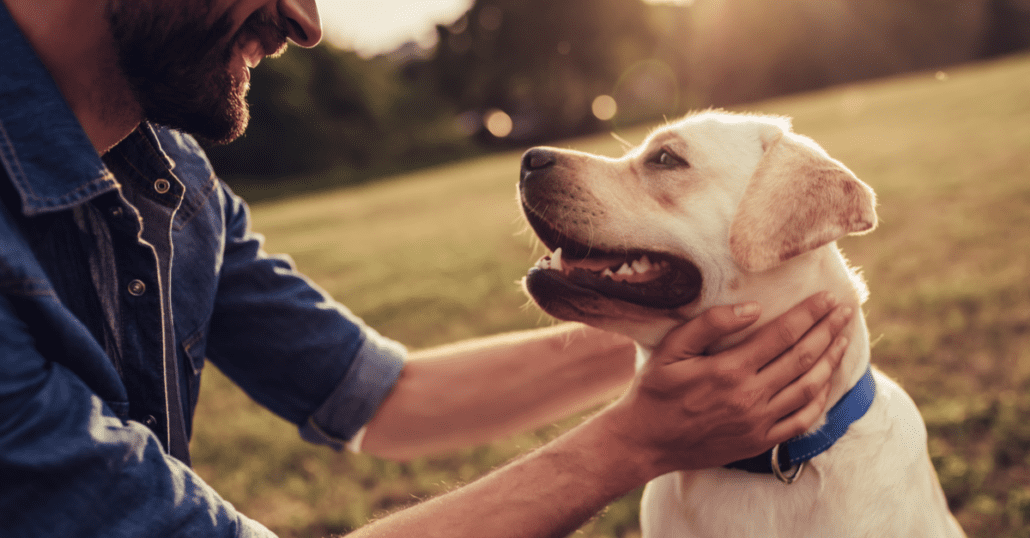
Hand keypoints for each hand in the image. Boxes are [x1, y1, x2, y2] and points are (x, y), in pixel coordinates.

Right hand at [604, 292, 853, 476]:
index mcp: (728, 369)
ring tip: (843, 339)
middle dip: (828, 330)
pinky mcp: (760, 441)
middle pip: (803, 358)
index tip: (828, 297)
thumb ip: (710, 324)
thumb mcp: (671, 349)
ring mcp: (758, 422)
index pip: (782, 334)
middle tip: (845, 311)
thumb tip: (753, 308)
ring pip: (809, 388)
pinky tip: (826, 381)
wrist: (645, 442)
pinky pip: (802, 420)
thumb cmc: (655, 390)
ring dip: (831, 360)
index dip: (809, 314)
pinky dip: (820, 399)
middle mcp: (749, 397)